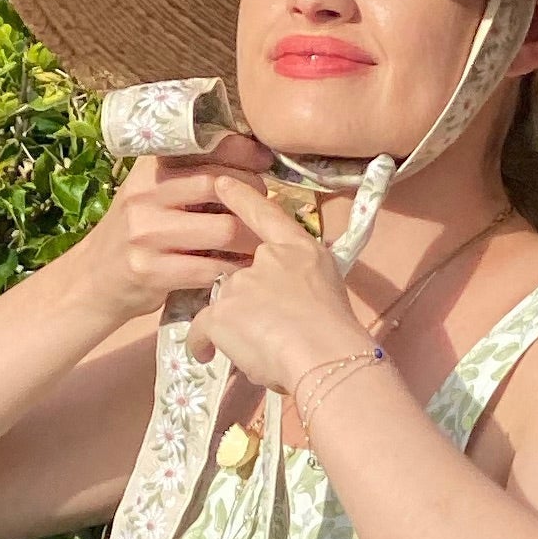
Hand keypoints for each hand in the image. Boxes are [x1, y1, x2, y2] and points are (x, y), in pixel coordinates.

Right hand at [64, 135, 274, 331]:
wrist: (94, 280)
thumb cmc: (136, 234)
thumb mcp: (151, 194)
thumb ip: (188, 177)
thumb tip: (249, 163)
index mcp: (149, 167)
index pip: (203, 145)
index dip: (241, 151)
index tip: (264, 160)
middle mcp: (144, 194)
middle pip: (217, 184)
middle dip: (252, 196)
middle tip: (265, 209)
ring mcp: (146, 233)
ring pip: (222, 229)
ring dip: (251, 238)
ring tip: (262, 244)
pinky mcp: (151, 270)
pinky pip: (209, 269)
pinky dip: (234, 270)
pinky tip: (242, 271)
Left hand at [176, 174, 373, 397]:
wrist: (325, 354)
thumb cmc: (336, 333)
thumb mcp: (328, 291)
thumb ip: (302, 286)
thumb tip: (288, 305)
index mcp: (299, 249)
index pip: (266, 215)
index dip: (242, 198)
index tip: (221, 182)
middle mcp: (266, 257)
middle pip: (241, 277)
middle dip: (247, 304)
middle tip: (267, 332)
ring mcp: (240, 282)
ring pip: (225, 307)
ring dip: (234, 328)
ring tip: (258, 351)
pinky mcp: (220, 312)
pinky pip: (201, 330)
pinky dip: (203, 344)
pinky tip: (208, 355)